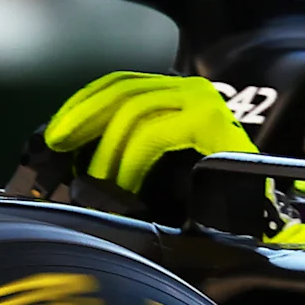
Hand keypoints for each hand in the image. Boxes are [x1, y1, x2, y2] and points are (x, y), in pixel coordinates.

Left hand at [42, 71, 257, 194]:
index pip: (119, 84)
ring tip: (95, 182)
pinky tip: (123, 186)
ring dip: (106, 150)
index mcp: (173, 95)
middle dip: (82, 118)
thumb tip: (69, 153)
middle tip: (58, 149)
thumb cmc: (199, 199)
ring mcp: (202, 102)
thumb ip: (120, 148)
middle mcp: (189, 90)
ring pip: (133, 110)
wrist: (249, 220)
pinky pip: (153, 135)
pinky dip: (130, 162)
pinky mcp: (209, 122)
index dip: (81, 105)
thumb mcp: (150, 165)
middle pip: (121, 90)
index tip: (55, 134)